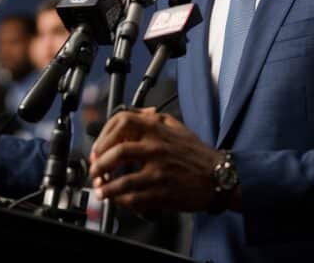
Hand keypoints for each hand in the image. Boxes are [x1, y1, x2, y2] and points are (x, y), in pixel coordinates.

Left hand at [88, 108, 223, 212]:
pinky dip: (121, 201)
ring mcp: (159, 172)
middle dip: (99, 164)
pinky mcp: (162, 193)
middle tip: (94, 171)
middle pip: (117, 152)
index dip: (104, 135)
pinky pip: (134, 198)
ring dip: (106, 187)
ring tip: (101, 190)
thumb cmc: (197, 154)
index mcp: (158, 130)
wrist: (219, 177)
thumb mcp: (177, 127)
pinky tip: (117, 200)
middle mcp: (157, 148)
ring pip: (122, 180)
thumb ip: (155, 118)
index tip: (99, 147)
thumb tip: (135, 114)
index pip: (121, 122)